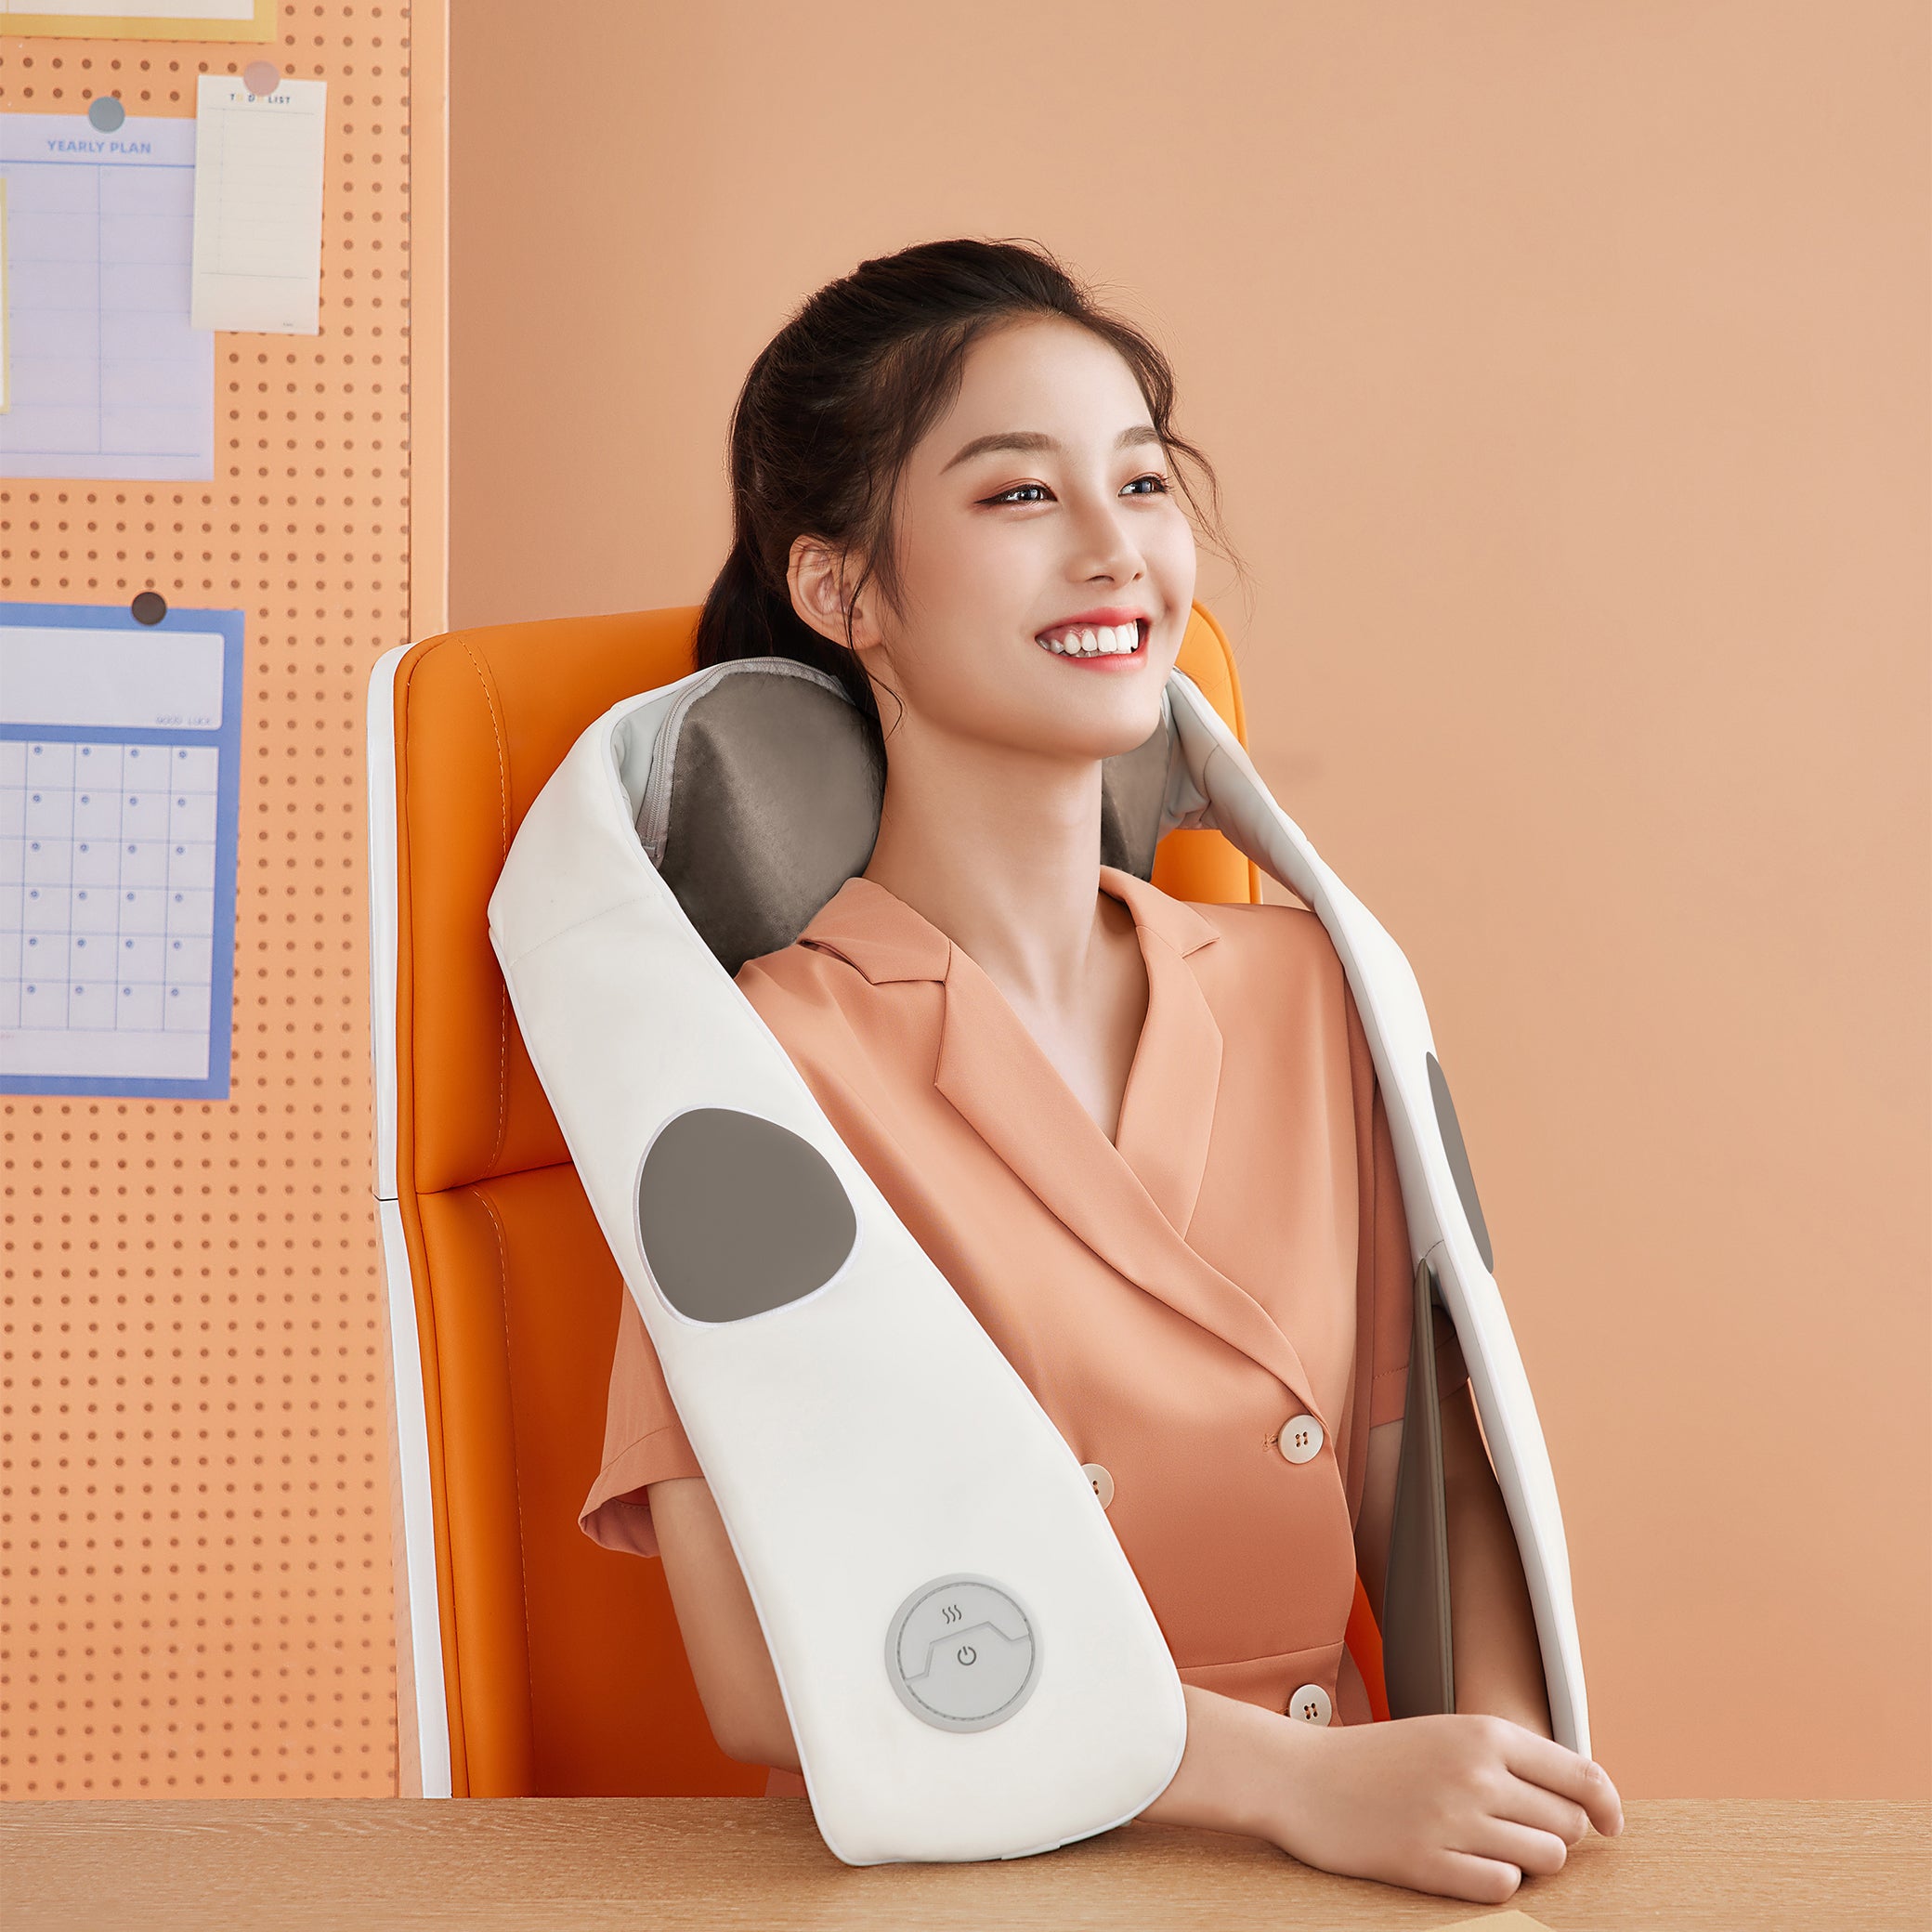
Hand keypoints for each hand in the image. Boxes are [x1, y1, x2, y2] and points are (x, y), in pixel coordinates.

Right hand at [1262, 1711, 1623, 1904]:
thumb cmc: (1376, 1760)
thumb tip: (1580, 1797)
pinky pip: (1503, 1887)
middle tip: (1517, 1829)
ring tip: (1487, 1846)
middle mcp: (1475, 1773)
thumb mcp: (1445, 1735)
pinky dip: (1495, 1882)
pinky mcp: (1428, 1863)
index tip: (1610, 1824)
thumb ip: (1507, 1758)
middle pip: (1569, 1824)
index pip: (1581, 1774)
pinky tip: (1465, 1865)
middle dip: (1554, 1833)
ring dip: (1527, 1860)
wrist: (1301, 1778)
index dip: (1607, 1805)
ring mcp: (1453, 1820)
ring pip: (1545, 1859)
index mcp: (1483, 1733)